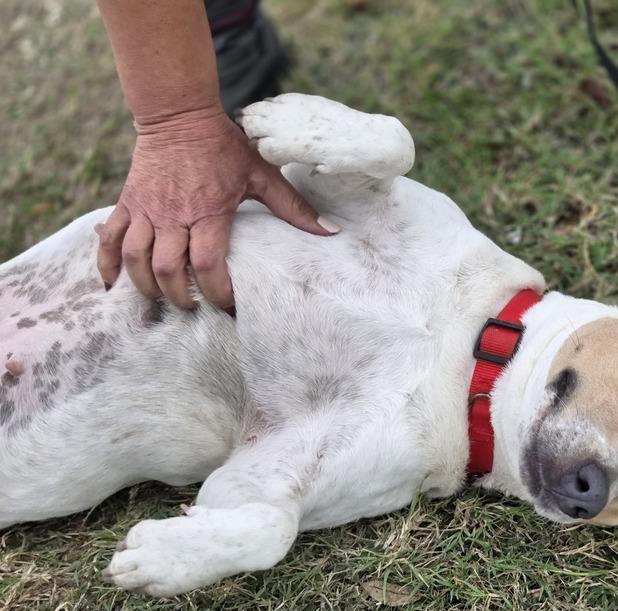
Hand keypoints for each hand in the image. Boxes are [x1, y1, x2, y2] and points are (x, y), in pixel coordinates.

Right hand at [96, 106, 334, 310]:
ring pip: (136, 259)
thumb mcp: (262, 174)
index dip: (217, 292)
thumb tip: (330, 232)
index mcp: (208, 211)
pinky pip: (109, 239)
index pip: (208, 264)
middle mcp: (173, 215)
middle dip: (180, 297)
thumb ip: (293, 207)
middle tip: (194, 308)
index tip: (228, 306)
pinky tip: (112, 285)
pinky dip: (107, 264)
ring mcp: (146, 210)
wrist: (178, 114)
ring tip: (161, 300)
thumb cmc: (224, 146)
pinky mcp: (127, 203)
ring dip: (146, 287)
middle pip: (168, 270)